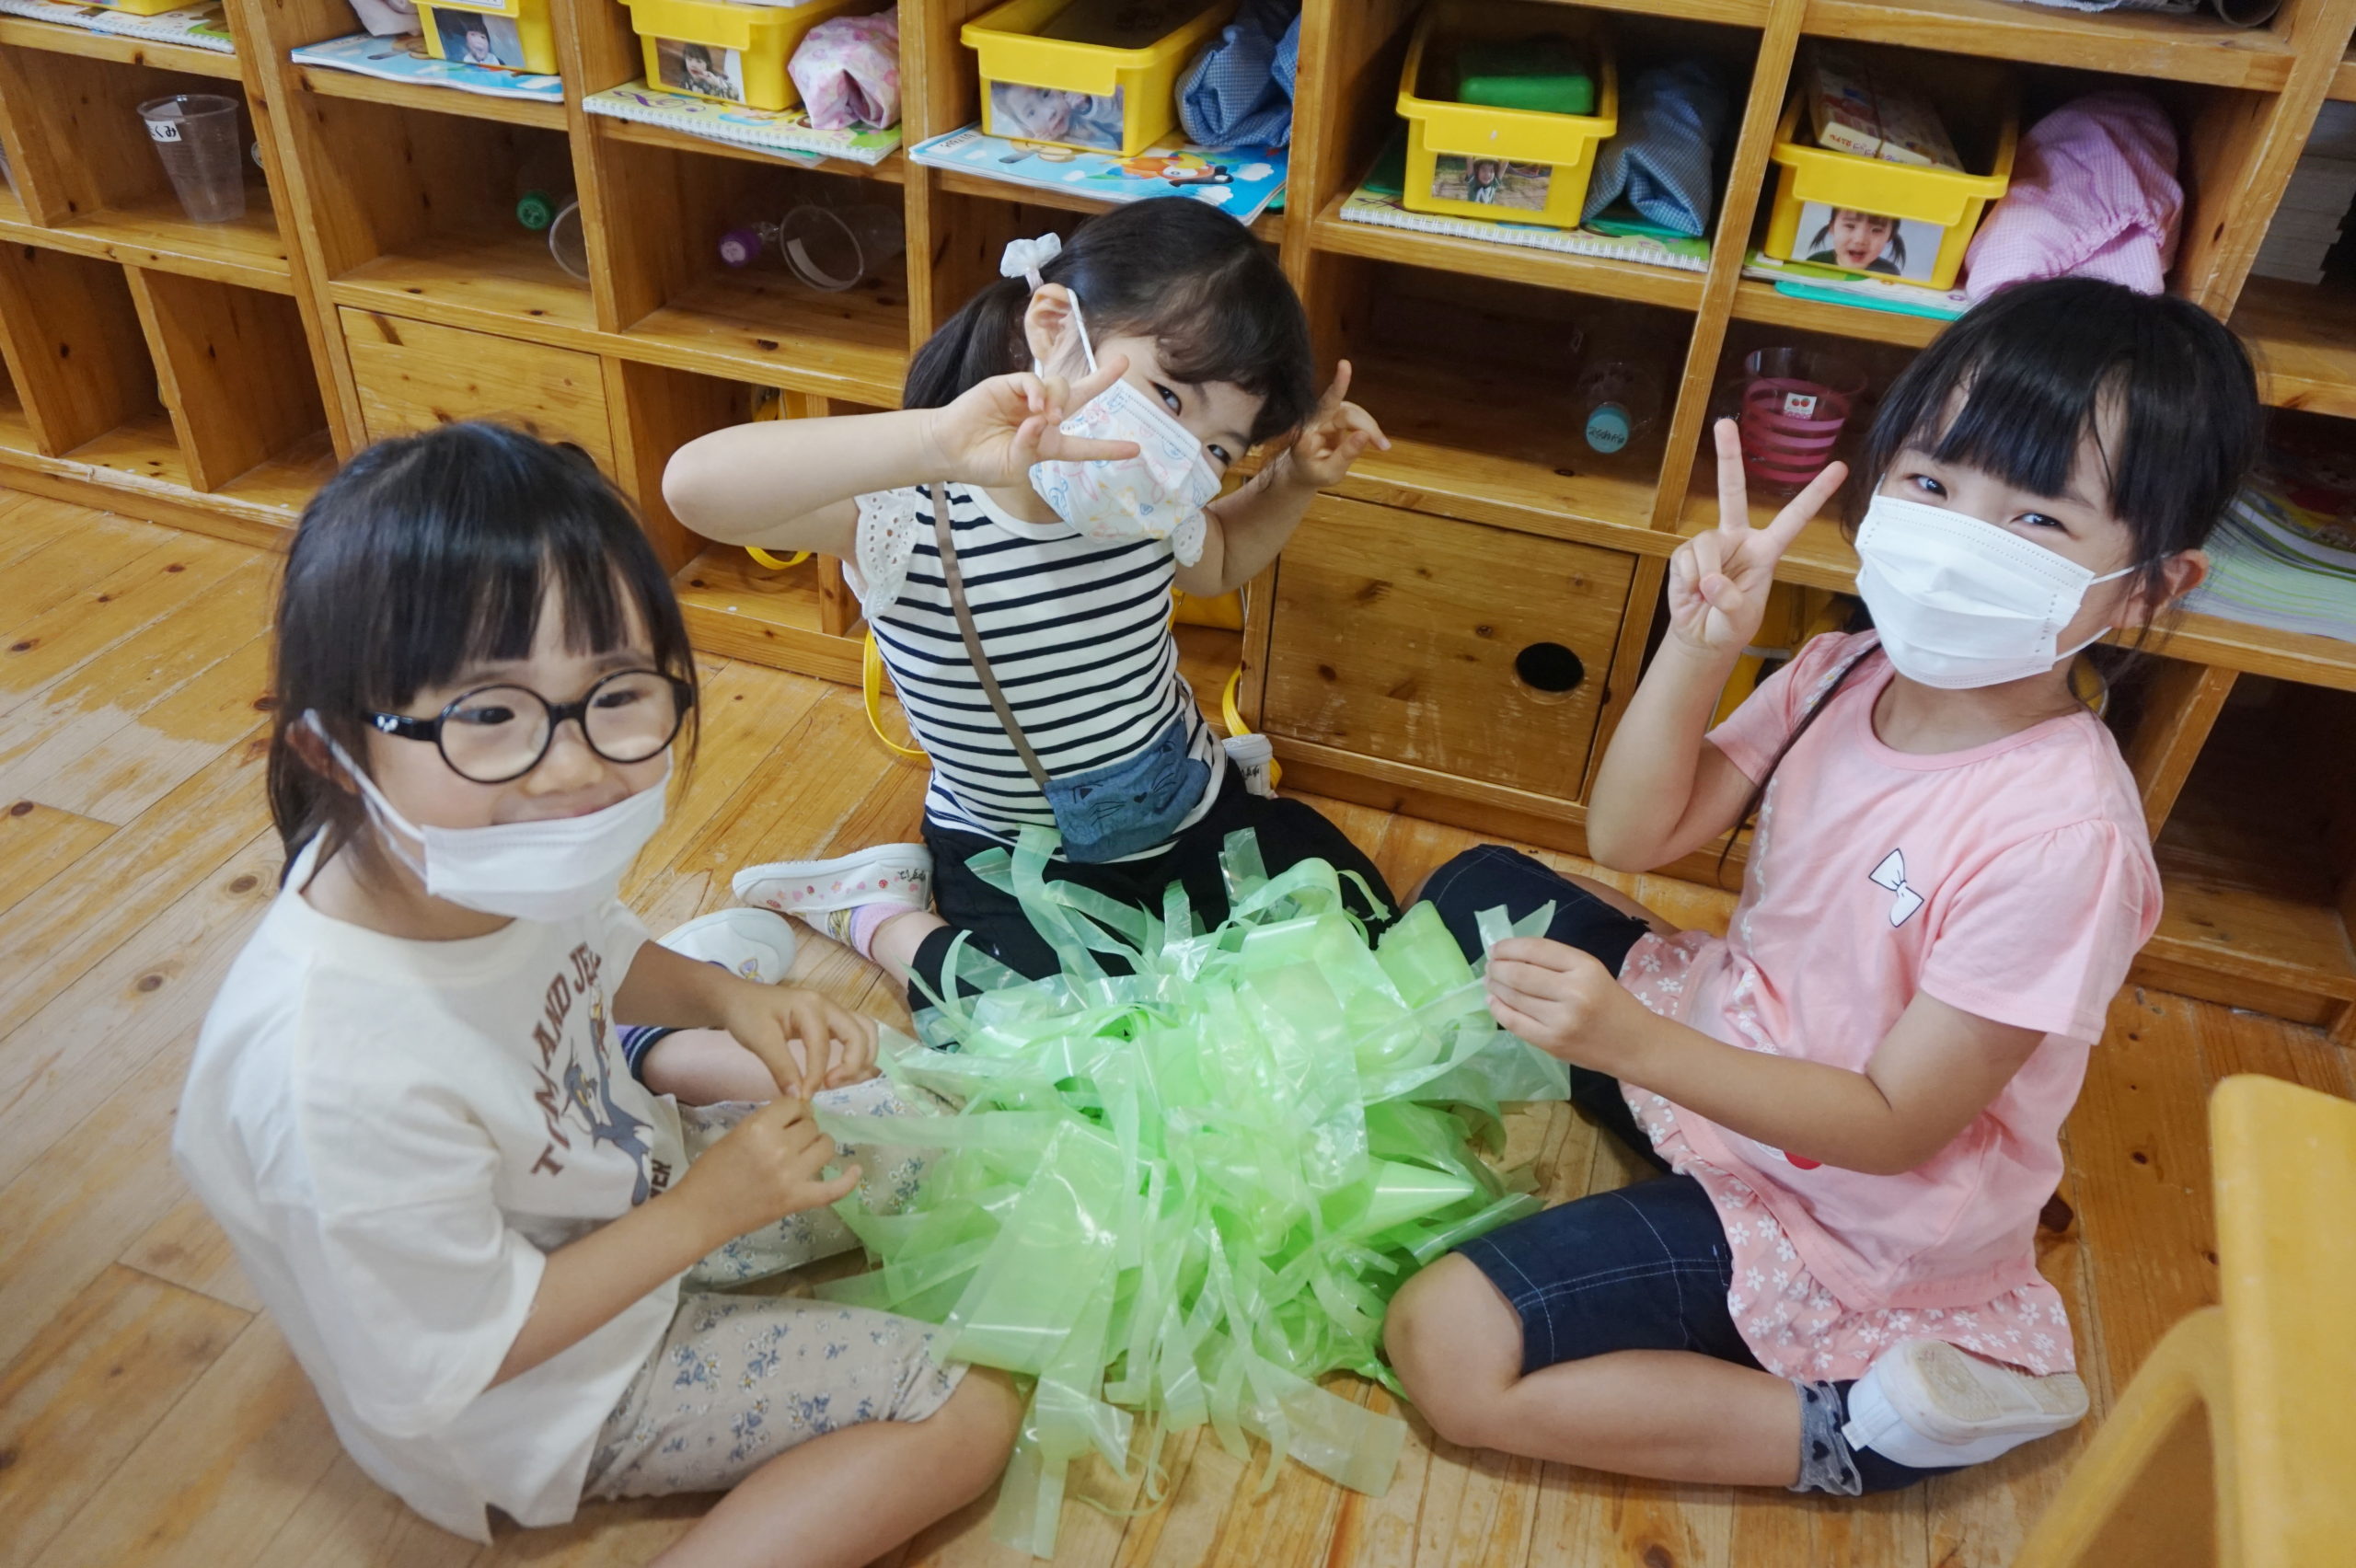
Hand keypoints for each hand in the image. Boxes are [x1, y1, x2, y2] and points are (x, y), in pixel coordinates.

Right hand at [670, 1098, 860, 1245]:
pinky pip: (834, 1189)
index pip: (794, 1104)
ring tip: (806, 1151)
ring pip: (826, 1146)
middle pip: (811, 1125)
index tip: (788, 1117)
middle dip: (803, 1127)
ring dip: (818, 1145)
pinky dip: (849, 1180)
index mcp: (759, 1128)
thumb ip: (766, 1122)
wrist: (700, 1213)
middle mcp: (780, 1149)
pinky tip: (856, 1169)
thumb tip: (797, 1109)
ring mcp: (792, 1176)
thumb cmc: (710, 1172)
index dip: (793, 1109)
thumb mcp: (734, 1134)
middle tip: (790, 1138)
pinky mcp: (798, 1200)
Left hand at [718, 983, 879, 1097]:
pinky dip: (859, 1051)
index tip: (804, 1097)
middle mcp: (828, 1005)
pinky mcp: (831, 1019)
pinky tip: (846, 1069)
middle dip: (852, 1064)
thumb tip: (799, 1096)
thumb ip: (781, 1068)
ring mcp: (833, 1010)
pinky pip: (856, 1032)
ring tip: (845, 1079)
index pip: (822, 1046)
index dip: (816, 1075)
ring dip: (864, 1056)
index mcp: (810, 1006)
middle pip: (859, 1033)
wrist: (737, 998)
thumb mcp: (759, 1040)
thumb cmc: (747, 1014)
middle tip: (831, 1085)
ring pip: (865, 1030)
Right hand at [921, 359, 1139, 488]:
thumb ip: (1030, 448)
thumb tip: (1041, 420)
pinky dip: (1038, 391)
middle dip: (1103, 378)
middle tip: (1122, 362)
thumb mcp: (1013, 468)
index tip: (1136, 449)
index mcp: (1048, 444)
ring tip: (1045, 417)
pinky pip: (1033, 381)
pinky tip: (1034, 406)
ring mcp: (1027, 399)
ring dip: (1058, 400)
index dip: (1109, 447)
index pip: (1084, 445)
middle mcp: (1043, 417)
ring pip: (1059, 386)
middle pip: (1080, 395)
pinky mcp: (1009, 385)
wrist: (949, 450)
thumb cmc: (981, 464)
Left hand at [1278, 361, 1388, 490]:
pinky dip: (1369, 428)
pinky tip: (1376, 440)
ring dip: (1370, 427)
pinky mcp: (1337, 414)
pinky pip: (1358, 416)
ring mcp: (1327, 413)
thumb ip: (1345, 455)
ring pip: (1355, 412)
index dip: (1337, 386)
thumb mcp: (1329, 473)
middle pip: (1347, 412)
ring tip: (1382, 445)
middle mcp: (1315, 417)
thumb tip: (1365, 435)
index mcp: (1306, 431)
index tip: (1345, 365)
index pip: (1324, 406)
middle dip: (1368, 426)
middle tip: (1384, 446)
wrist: (1304, 471)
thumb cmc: (1312, 473)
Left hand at [1484, 937, 1652, 1074]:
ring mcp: (1560, 1020)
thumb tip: (1509, 955)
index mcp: (1585, 966)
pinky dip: (1498, 1009)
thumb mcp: (1592, 972)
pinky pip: (1514, 1022)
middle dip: (1496, 967)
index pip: (1536, 949)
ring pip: (1513, 997)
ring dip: (1495, 986)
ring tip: (1490, 981)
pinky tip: (1494, 1001)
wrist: (1634, 1044)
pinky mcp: (1551, 1042)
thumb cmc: (1612, 1003)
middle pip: (1519, 973)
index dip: (1509, 947)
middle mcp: (1573, 991)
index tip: (1496, 948)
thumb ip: (1556, 963)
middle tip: (1489, 966)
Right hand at [1667, 420, 1847, 656]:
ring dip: (1705, 574)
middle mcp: (1738, 539)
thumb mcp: (1741, 618)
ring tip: (1705, 596)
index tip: (1839, 467)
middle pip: (1732, 491)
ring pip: (1706, 544)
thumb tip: (1709, 580)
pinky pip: (1686, 559)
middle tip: (1724, 422)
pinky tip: (1691, 592)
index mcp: (1765, 550)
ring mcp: (1710, 544)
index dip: (1815, 494)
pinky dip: (1688, 580)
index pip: (1794, 518)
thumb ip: (1731, 600)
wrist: (1701, 638)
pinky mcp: (1685, 553)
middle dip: (1729, 456)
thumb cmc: (1730, 625)